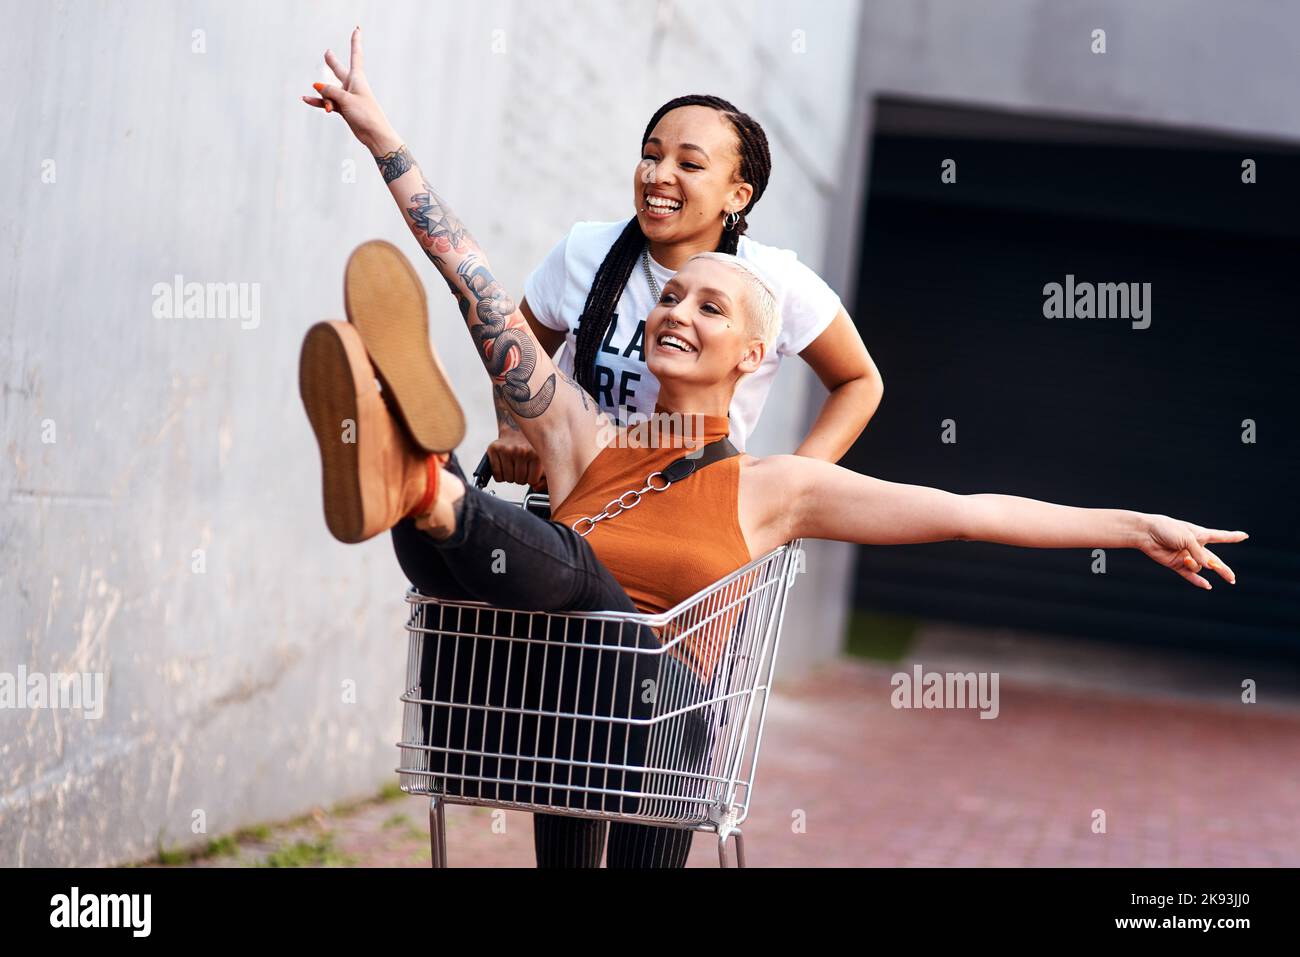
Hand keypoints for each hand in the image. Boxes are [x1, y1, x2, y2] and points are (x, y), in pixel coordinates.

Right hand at [301, 26, 395, 151]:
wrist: (374, 134)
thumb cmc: (365, 114)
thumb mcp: (346, 99)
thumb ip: (330, 91)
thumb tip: (316, 86)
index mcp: (357, 78)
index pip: (355, 55)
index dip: (355, 41)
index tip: (357, 28)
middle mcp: (352, 85)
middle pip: (338, 70)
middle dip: (332, 62)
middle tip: (327, 53)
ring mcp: (347, 96)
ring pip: (329, 90)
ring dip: (324, 98)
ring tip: (321, 102)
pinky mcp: (343, 108)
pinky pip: (327, 102)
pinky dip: (318, 101)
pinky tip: (305, 99)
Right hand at [487, 429, 545, 490]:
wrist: (516, 426)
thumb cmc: (530, 444)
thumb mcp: (544, 459)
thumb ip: (545, 478)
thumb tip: (536, 487)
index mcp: (536, 453)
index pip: (532, 481)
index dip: (530, 479)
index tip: (530, 472)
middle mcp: (521, 451)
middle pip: (520, 481)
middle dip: (520, 478)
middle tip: (520, 468)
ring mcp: (507, 450)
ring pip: (508, 479)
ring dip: (510, 476)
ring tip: (513, 466)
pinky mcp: (494, 449)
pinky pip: (497, 474)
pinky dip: (500, 475)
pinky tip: (504, 466)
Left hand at [1136, 515, 1247, 588]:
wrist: (1146, 533)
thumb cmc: (1168, 529)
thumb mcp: (1188, 538)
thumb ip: (1199, 553)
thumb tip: (1209, 568)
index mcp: (1200, 535)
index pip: (1221, 536)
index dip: (1233, 536)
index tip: (1245, 536)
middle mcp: (1195, 547)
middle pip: (1213, 560)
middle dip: (1223, 569)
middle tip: (1233, 579)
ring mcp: (1186, 556)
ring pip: (1198, 567)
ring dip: (1194, 565)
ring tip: (1185, 558)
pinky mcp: (1176, 564)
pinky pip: (1189, 575)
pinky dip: (1198, 581)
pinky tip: (1208, 586)